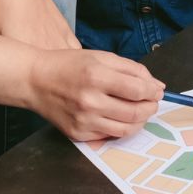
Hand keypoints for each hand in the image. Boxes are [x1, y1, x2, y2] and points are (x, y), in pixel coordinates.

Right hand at [26, 49, 165, 140]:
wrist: (35, 81)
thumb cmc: (69, 66)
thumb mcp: (101, 56)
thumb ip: (132, 70)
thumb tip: (157, 86)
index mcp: (96, 76)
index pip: (138, 90)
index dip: (153, 91)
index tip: (157, 90)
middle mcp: (90, 101)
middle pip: (135, 112)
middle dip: (151, 107)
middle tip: (152, 102)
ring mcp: (83, 121)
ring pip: (126, 129)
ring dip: (140, 121)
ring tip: (139, 111)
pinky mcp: (78, 134)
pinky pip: (109, 136)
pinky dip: (120, 128)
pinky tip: (119, 117)